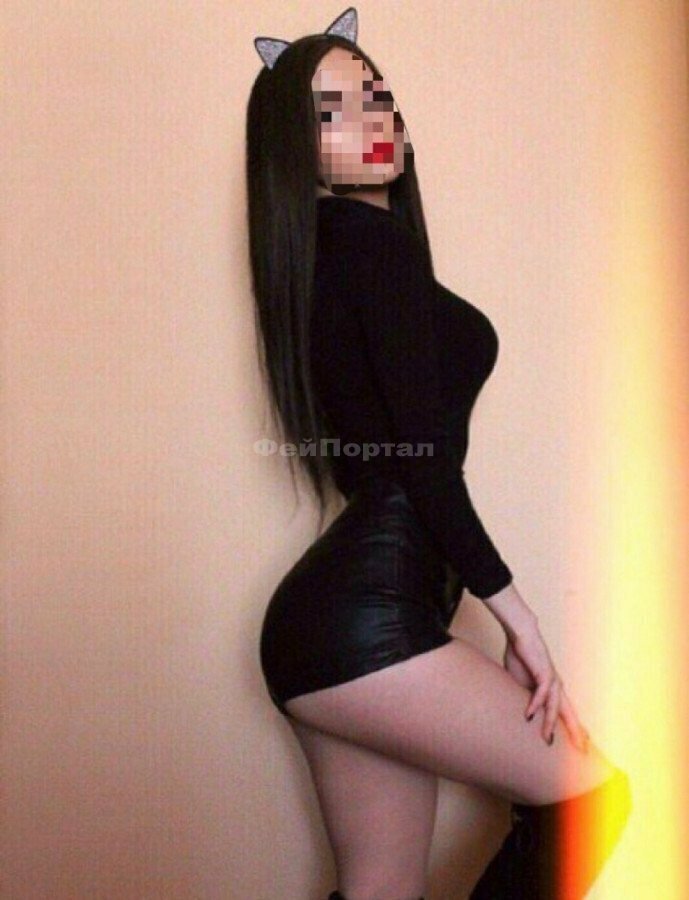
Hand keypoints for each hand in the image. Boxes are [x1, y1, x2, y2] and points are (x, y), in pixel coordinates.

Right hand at [503, 621, 590, 752]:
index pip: (566, 715)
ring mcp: (552, 680)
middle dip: (576, 733)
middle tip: (583, 751)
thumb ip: (525, 698)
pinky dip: (535, 704)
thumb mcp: (521, 684)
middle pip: (569, 714)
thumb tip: (521, 714)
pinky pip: (541, 692)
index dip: (574, 730)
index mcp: (553, 691)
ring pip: (556, 707)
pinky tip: (529, 715)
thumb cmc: (521, 658)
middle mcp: (557, 688)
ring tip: (548, 740)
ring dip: (551, 724)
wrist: (521, 635)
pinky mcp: (544, 673)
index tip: (581, 747)